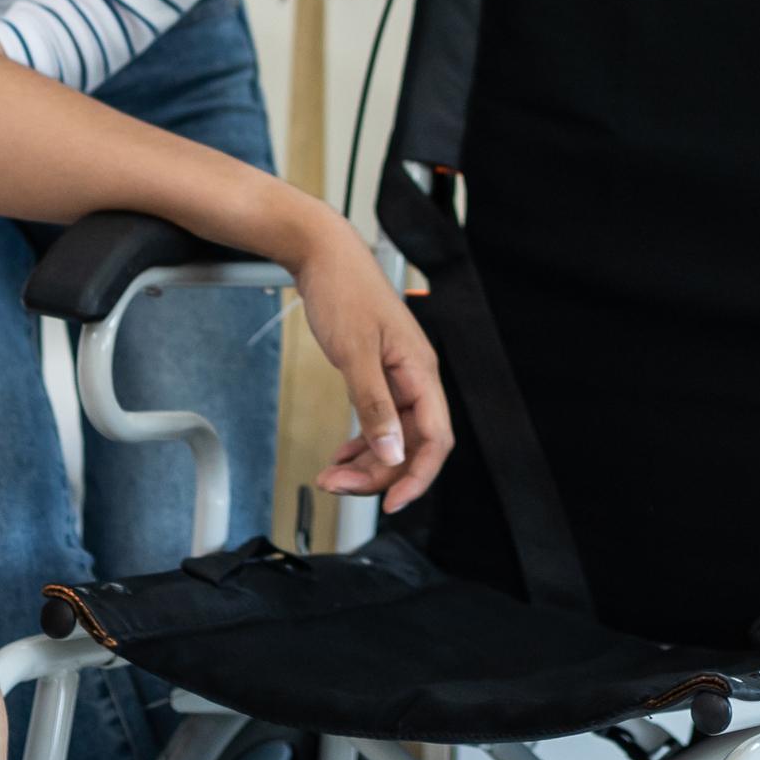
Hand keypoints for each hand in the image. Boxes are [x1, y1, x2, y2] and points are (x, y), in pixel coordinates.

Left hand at [283, 213, 452, 512]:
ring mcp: (397, 377)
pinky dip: (362, 443)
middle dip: (377, 473)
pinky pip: (379, 421)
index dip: (417, 476)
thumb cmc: (343, 292)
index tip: (391, 503)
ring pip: (393, 437)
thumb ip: (375, 405)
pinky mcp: (378, 374)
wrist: (323, 255)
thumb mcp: (355, 353)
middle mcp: (415, 378)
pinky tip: (341, 456)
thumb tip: (393, 451)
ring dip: (365, 462)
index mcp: (421, 372)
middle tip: (335, 486)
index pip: (436, 439)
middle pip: (411, 444)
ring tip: (330, 476)